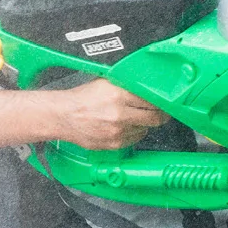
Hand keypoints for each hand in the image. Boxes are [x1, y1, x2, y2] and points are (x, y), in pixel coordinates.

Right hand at [46, 79, 167, 149]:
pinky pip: (134, 139)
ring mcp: (117, 131)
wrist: (62, 116)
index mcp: (118, 94)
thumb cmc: (82, 99)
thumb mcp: (106, 83)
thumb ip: (127, 84)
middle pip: (155, 117)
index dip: (161, 101)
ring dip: (144, 124)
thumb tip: (148, 85)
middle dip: (160, 115)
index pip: (152, 100)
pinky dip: (133, 133)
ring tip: (132, 118)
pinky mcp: (114, 144)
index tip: (165, 102)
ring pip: (145, 129)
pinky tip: (124, 127)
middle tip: (160, 112)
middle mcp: (119, 114)